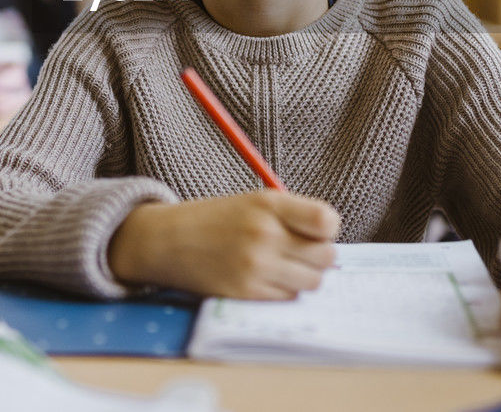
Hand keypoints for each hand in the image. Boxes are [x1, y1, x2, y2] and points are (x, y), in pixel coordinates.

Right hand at [108, 191, 339, 299]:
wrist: (168, 240)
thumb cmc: (217, 220)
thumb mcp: (254, 202)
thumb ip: (293, 216)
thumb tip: (331, 243)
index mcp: (269, 204)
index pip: (327, 221)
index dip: (328, 230)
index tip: (316, 231)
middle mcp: (265, 234)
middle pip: (326, 256)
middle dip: (318, 256)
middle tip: (300, 253)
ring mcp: (256, 266)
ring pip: (312, 282)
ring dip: (304, 277)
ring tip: (283, 267)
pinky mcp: (247, 292)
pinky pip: (289, 298)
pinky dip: (284, 291)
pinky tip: (265, 279)